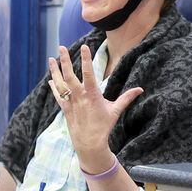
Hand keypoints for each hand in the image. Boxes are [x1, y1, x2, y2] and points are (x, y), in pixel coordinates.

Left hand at [48, 45, 142, 166]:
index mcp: (92, 94)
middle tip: (61, 47)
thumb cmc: (104, 126)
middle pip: (70, 76)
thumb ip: (126, 98)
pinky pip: (58, 95)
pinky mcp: (65, 109)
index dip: (86, 59)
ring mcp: (71, 102)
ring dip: (55, 71)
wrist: (90, 143)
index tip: (84, 46)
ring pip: (60, 84)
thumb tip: (140, 89)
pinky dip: (54, 87)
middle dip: (65, 61)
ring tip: (51, 58)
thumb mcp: (115, 111)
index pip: (89, 73)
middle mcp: (80, 96)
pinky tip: (50, 79)